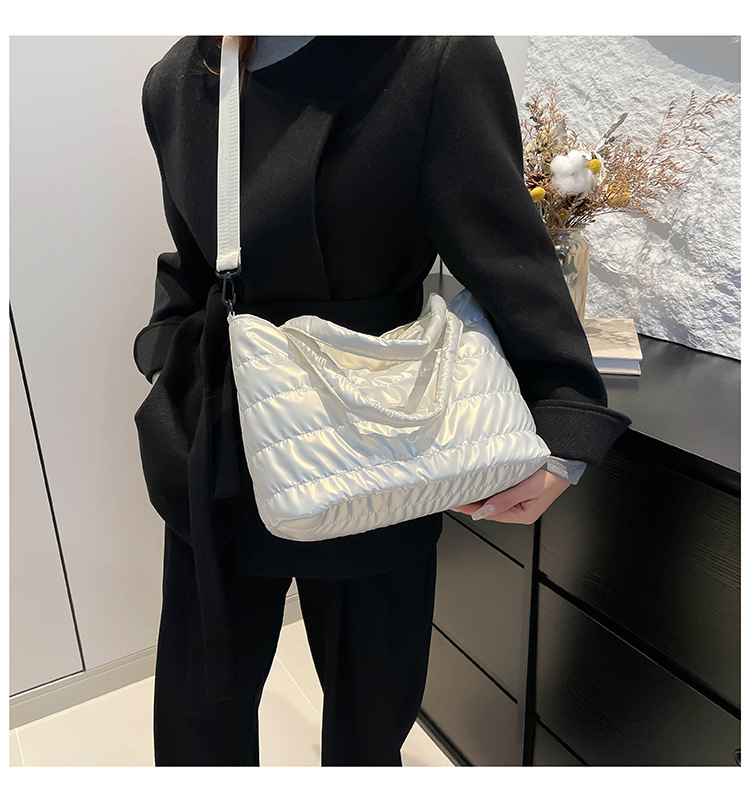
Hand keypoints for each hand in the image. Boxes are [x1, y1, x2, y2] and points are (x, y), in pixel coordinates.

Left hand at [451, 468, 571, 525]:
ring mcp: (519, 500)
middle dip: (473, 503)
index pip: (492, 514)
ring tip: (464, 490)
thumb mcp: (528, 489)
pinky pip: (500, 492)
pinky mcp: (519, 490)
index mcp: (523, 515)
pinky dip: (489, 489)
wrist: (565, 461)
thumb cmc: (552, 476)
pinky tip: (480, 484)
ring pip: (494, 500)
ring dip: (480, 496)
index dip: (473, 509)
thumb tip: (487, 510)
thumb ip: (506, 499)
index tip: (458, 503)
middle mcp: (520, 510)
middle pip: (491, 509)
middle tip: (456, 495)